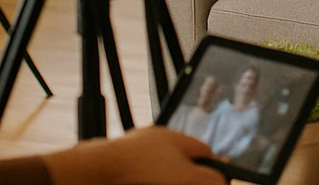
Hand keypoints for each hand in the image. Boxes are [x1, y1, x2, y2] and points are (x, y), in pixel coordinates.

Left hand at [45, 127, 225, 184]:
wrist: (96, 175)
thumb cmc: (138, 169)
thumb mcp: (186, 176)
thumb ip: (210, 177)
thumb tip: (223, 182)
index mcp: (174, 138)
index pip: (204, 151)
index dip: (211, 170)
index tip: (215, 182)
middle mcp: (154, 143)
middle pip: (181, 164)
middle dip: (187, 177)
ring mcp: (135, 156)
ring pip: (160, 172)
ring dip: (166, 179)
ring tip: (165, 184)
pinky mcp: (120, 169)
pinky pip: (142, 174)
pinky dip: (146, 179)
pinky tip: (144, 183)